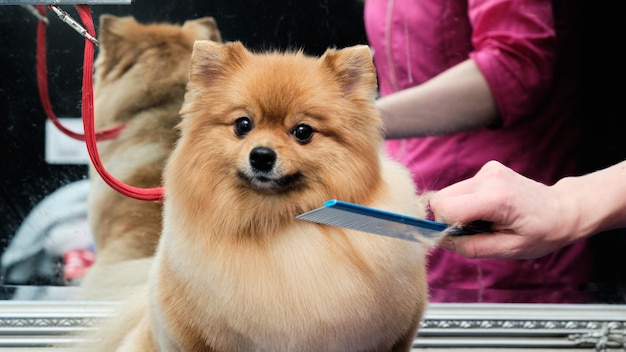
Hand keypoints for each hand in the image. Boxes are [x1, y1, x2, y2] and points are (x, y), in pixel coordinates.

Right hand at [429, 161, 577, 258]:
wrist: (563, 209)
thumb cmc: (542, 233)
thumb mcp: (509, 250)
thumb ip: (472, 247)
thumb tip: (442, 240)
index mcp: (497, 199)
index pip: (446, 208)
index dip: (444, 226)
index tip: (457, 239)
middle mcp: (489, 178)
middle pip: (441, 198)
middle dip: (448, 219)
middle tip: (472, 232)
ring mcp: (488, 170)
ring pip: (448, 193)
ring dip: (458, 211)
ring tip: (485, 221)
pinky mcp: (487, 169)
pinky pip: (461, 189)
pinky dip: (467, 203)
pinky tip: (489, 210)